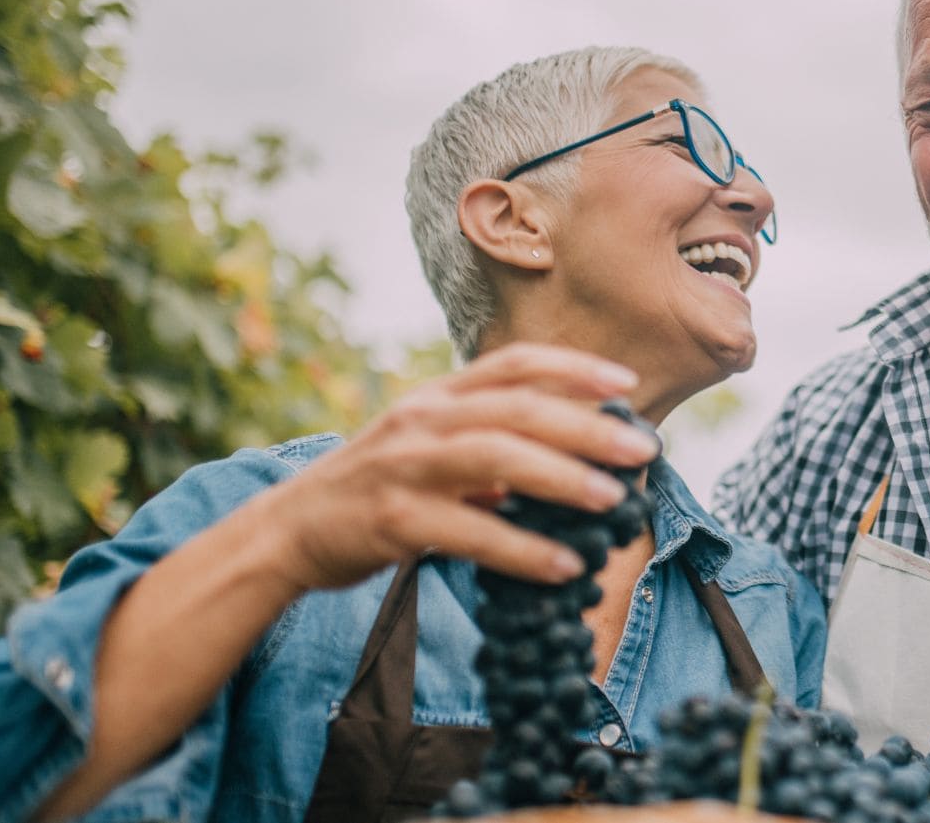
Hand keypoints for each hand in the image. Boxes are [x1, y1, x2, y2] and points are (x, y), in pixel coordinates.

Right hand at [253, 343, 660, 590]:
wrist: (288, 531)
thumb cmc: (376, 488)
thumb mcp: (430, 446)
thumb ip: (490, 442)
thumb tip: (573, 456)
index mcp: (437, 396)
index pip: (512, 364)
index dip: (573, 368)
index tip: (625, 385)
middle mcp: (422, 419)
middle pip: (516, 409)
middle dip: (586, 427)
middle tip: (642, 452)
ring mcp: (404, 466)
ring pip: (495, 459)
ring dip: (561, 480)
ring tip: (612, 503)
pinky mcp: (391, 519)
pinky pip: (470, 533)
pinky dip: (522, 550)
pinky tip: (563, 565)